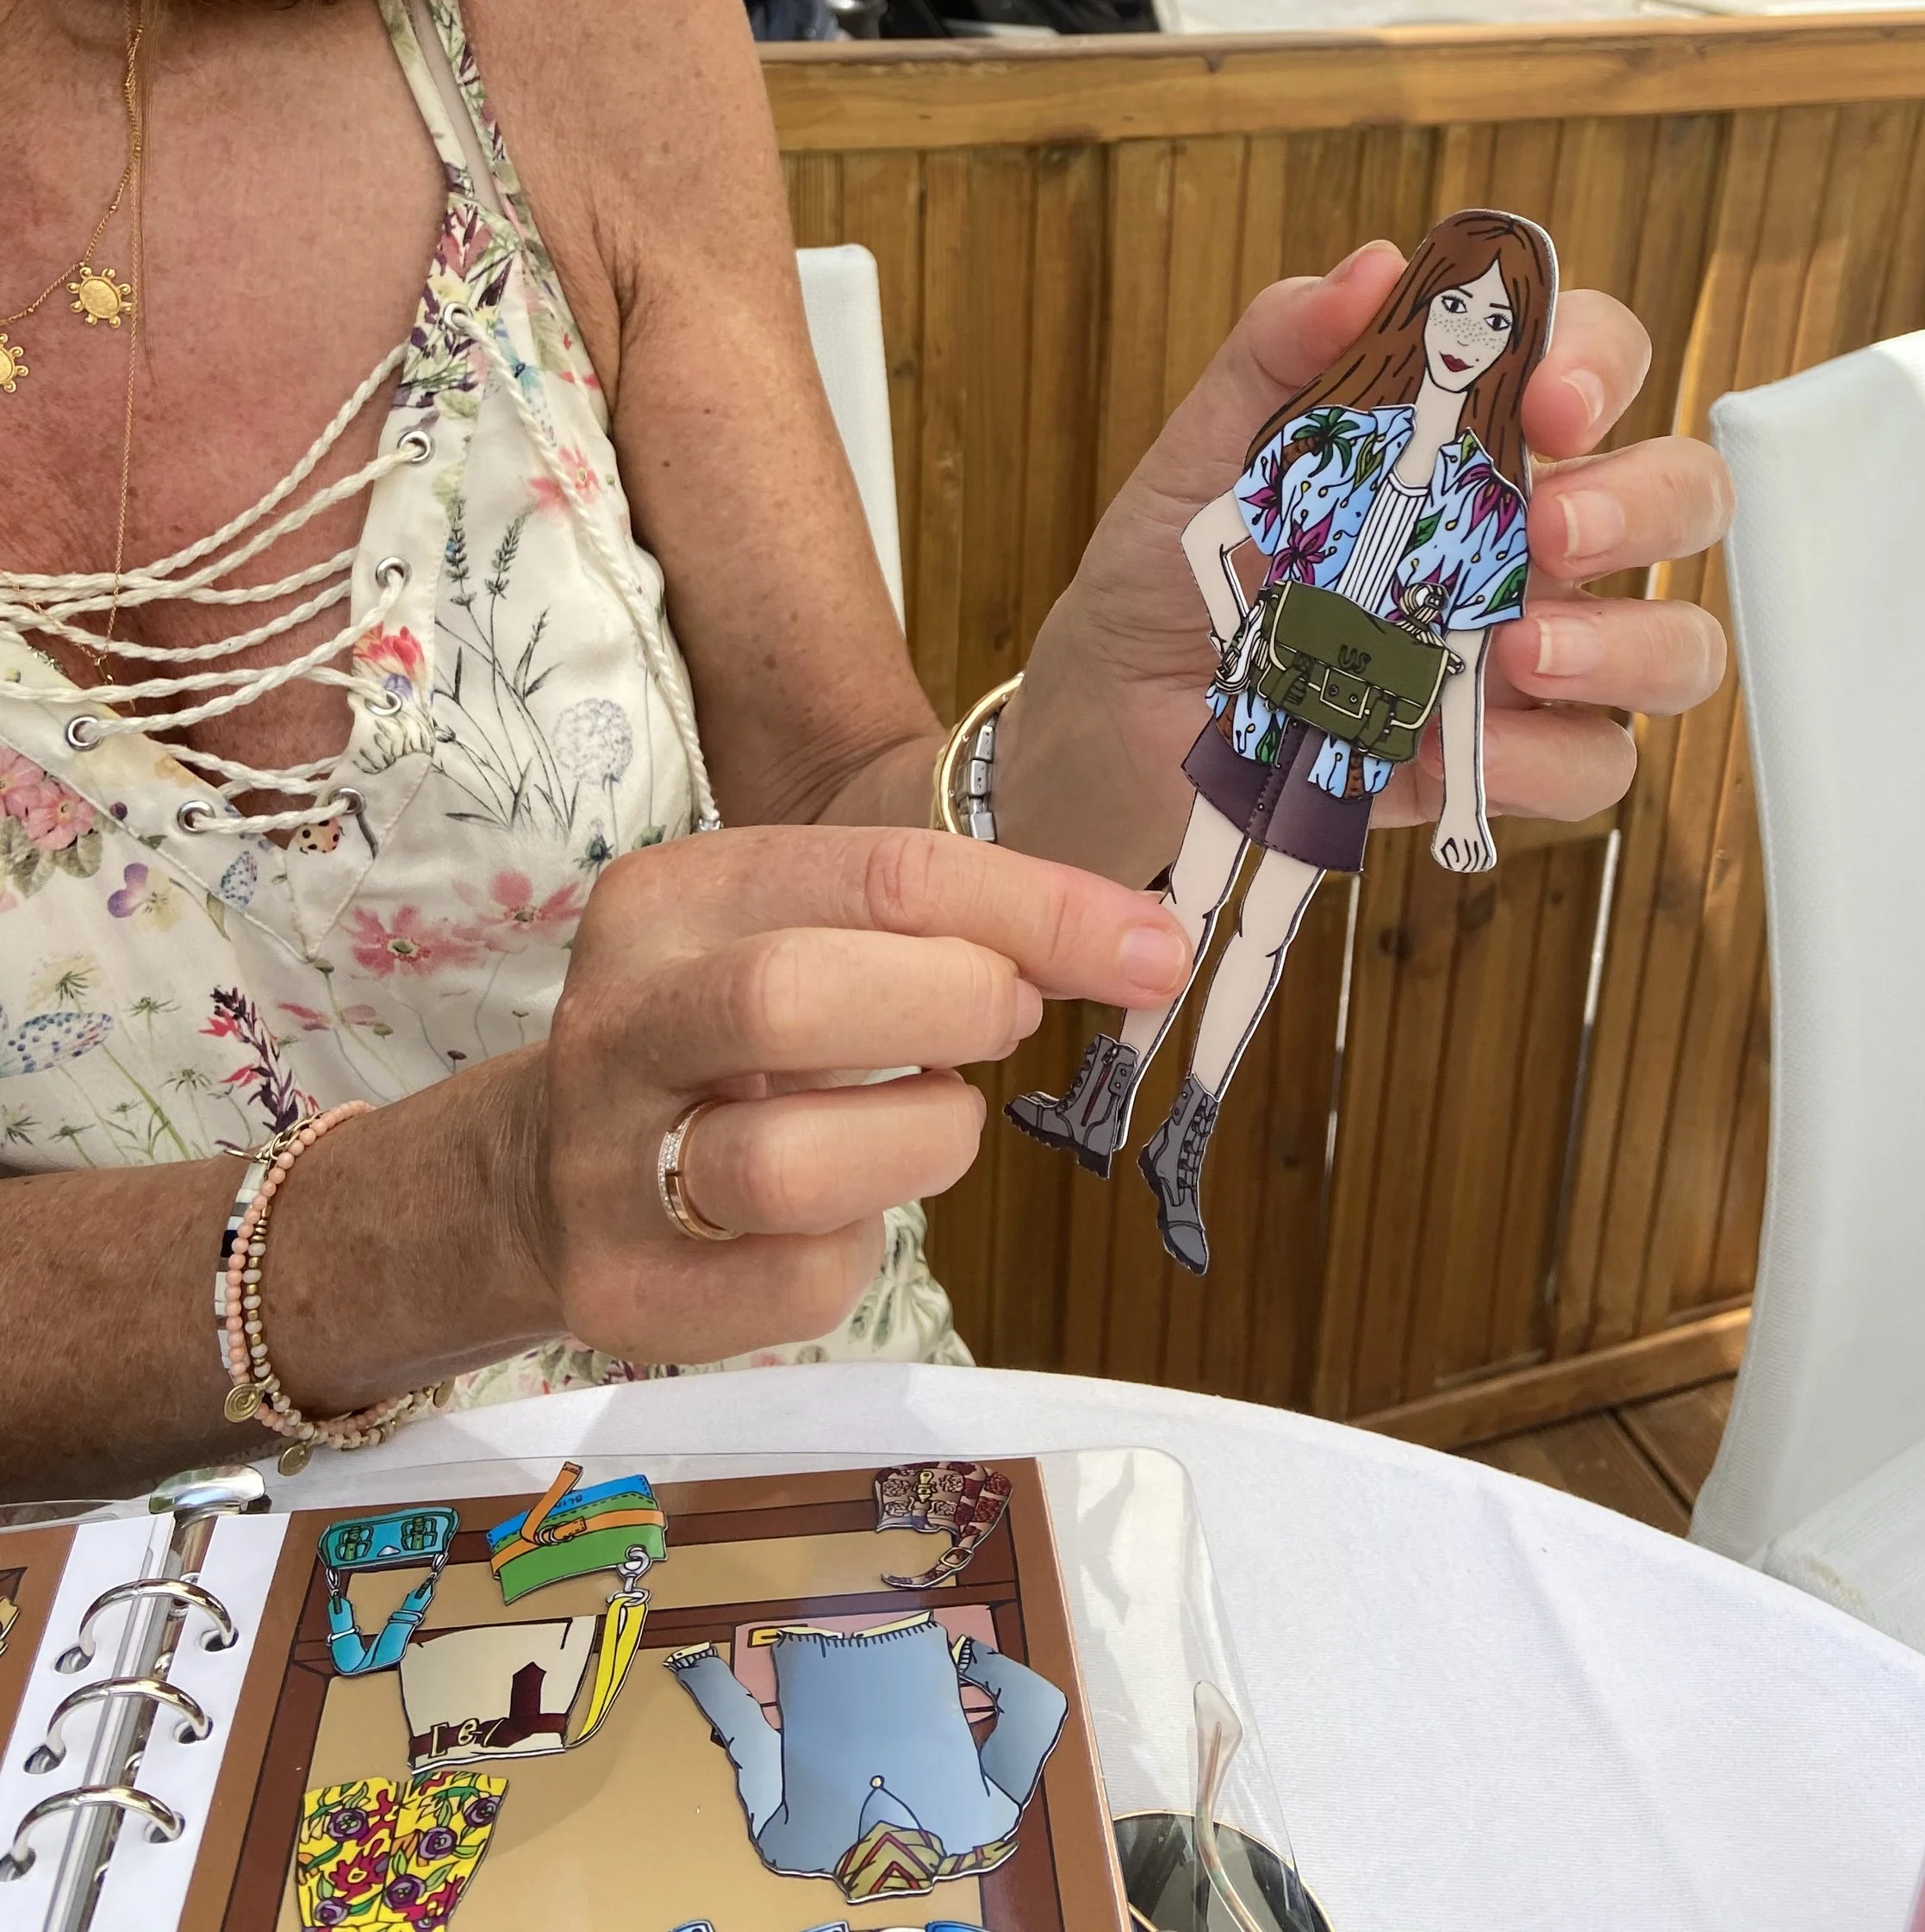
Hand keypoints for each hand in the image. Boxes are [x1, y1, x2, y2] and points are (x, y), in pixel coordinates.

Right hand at [508, 826, 1190, 1365]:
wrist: (538, 1173)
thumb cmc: (724, 1039)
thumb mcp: (797, 934)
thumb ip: (935, 924)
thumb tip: (1137, 947)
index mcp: (670, 898)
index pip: (880, 872)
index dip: (1039, 912)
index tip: (1149, 950)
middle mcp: (618, 1018)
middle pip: (794, 996)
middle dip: (949, 1007)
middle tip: (1010, 1023)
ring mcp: (604, 1162)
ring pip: (789, 1165)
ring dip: (915, 1144)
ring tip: (929, 1123)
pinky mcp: (623, 1290)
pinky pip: (797, 1284)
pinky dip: (859, 1252)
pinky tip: (844, 1214)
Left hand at [1001, 242, 1732, 879]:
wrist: (1112, 721)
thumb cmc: (1171, 572)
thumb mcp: (1202, 452)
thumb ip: (1279, 352)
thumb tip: (1369, 272)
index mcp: (1472, 437)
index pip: (1593, 361)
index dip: (1600, 362)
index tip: (1546, 395)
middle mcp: (1528, 537)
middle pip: (1680, 493)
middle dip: (1642, 502)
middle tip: (1547, 529)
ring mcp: (1531, 654)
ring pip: (1675, 639)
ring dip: (1627, 641)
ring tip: (1519, 652)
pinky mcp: (1504, 762)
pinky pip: (1595, 765)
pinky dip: (1551, 760)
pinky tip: (1473, 748)